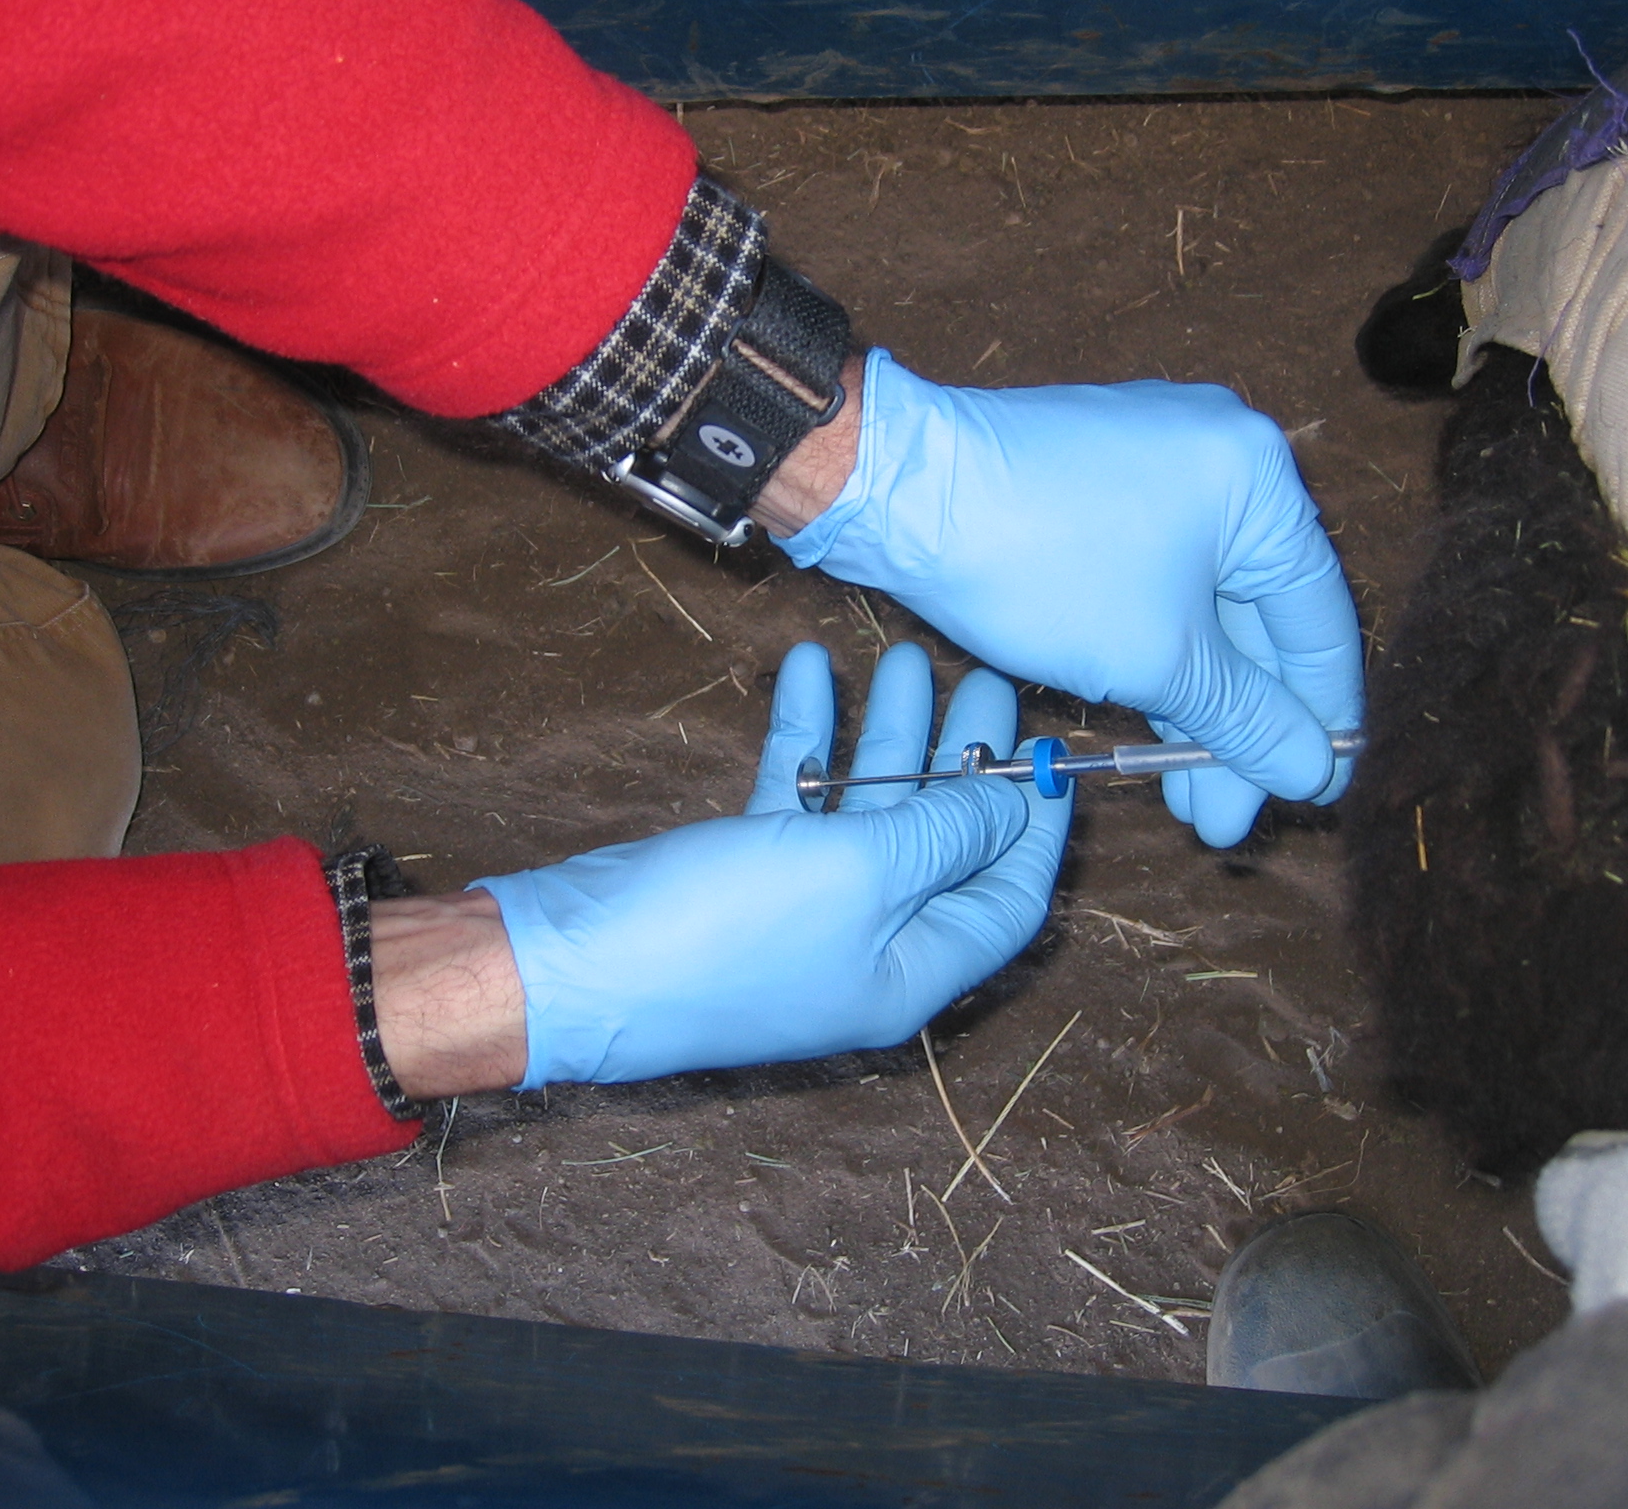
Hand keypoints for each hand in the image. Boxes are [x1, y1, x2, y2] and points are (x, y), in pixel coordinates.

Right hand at [473, 641, 1071, 1086]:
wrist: (574, 964)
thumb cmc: (727, 933)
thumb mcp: (860, 875)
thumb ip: (944, 833)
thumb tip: (1006, 801)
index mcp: (913, 970)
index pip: (1007, 900)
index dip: (1036, 827)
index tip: (1053, 751)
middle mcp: (868, 945)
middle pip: (941, 846)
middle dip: (966, 762)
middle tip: (984, 683)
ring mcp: (803, 910)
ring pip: (869, 812)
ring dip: (888, 734)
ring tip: (907, 657)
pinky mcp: (744, 873)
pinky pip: (796, 798)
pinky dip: (807, 737)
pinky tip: (808, 669)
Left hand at [773, 349, 1361, 846]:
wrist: (903, 492)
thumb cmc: (1038, 559)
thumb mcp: (1159, 658)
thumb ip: (1246, 718)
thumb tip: (1310, 771)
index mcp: (1261, 477)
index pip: (1320, 619)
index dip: (1320, 719)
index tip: (1314, 792)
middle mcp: (1223, 457)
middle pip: (1260, 619)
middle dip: (1245, 728)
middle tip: (1233, 818)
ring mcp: (1159, 468)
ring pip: (1201, 610)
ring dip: (1198, 706)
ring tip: (1192, 804)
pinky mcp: (1102, 488)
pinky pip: (1155, 585)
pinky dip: (1158, 656)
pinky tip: (1155, 734)